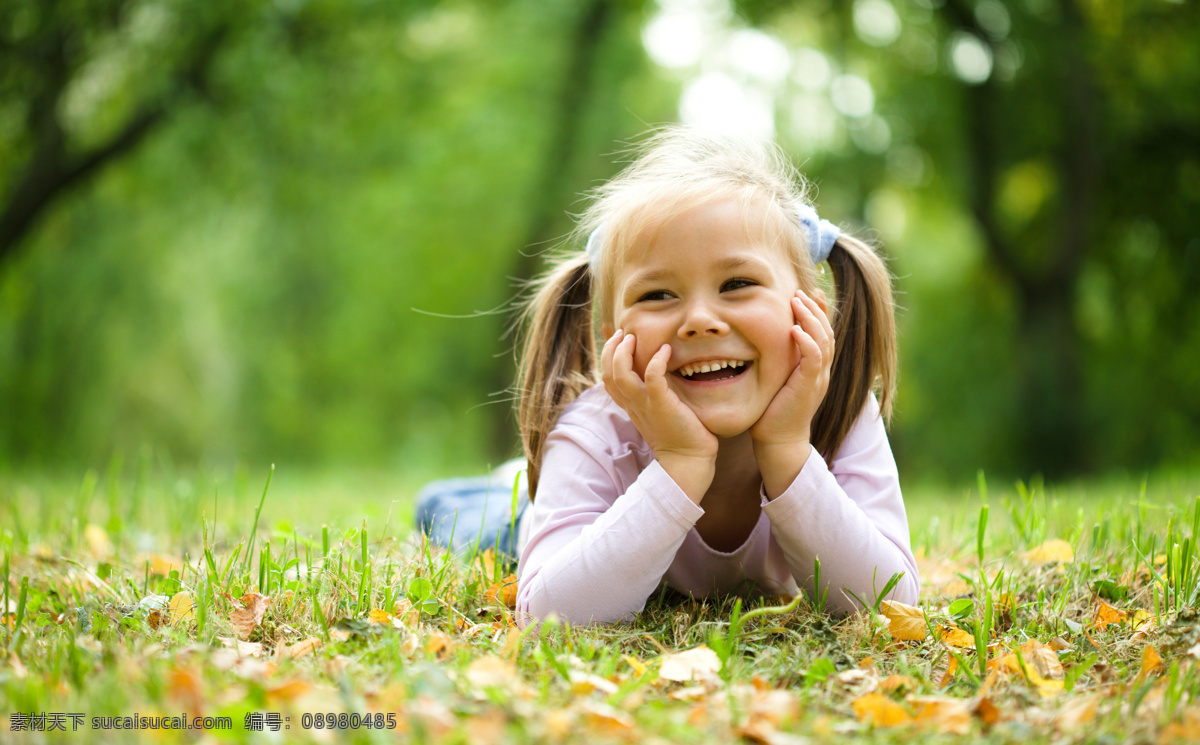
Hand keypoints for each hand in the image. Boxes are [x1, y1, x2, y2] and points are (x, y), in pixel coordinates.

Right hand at [601, 329, 717, 501]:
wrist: (689, 461)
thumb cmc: (680, 436)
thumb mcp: (661, 412)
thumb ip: (656, 395)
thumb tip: (660, 375)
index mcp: (631, 406)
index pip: (608, 380)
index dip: (608, 358)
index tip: (620, 340)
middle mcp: (633, 404)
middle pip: (607, 374)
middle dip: (610, 350)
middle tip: (623, 333)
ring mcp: (646, 405)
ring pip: (620, 375)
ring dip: (623, 353)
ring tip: (633, 337)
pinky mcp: (662, 405)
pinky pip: (653, 378)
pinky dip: (656, 361)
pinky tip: (665, 350)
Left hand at [751, 290, 834, 496]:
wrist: (777, 440)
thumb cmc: (771, 411)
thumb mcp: (776, 378)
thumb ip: (778, 359)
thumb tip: (761, 338)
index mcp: (814, 367)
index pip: (822, 333)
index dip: (818, 311)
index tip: (808, 292)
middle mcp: (820, 371)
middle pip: (827, 332)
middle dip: (814, 309)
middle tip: (800, 292)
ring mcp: (817, 379)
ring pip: (823, 341)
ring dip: (811, 319)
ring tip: (798, 302)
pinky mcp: (809, 387)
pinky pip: (814, 360)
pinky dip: (807, 343)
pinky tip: (796, 329)